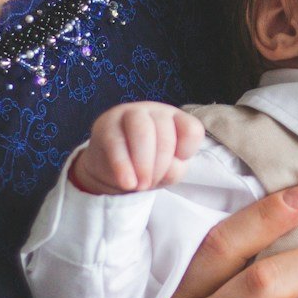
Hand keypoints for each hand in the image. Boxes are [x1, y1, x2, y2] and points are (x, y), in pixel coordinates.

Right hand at [71, 100, 206, 194]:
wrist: (112, 169)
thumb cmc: (147, 166)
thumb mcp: (168, 171)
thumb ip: (173, 170)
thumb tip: (161, 170)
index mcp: (175, 119)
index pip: (191, 130)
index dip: (186, 153)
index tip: (174, 165)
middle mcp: (155, 111)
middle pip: (165, 134)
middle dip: (160, 165)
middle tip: (150, 183)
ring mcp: (129, 113)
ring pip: (143, 132)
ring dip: (144, 164)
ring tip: (140, 185)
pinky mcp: (105, 125)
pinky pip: (116, 143)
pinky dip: (123, 166)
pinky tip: (127, 183)